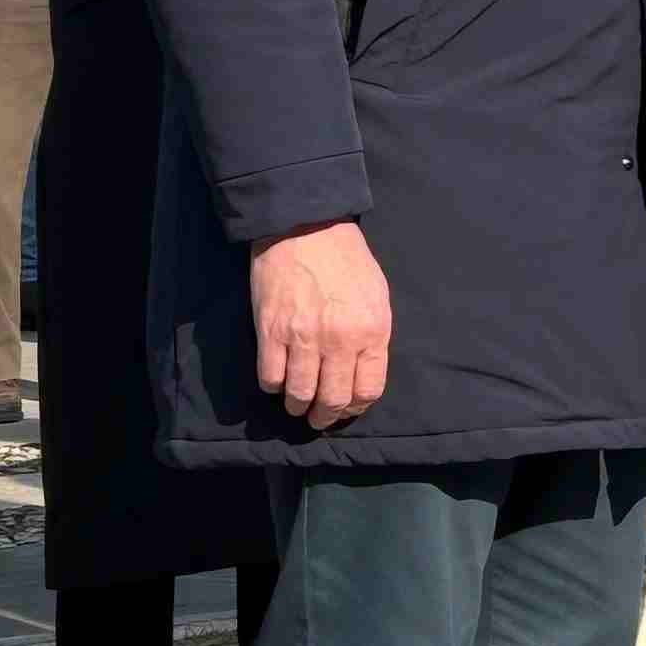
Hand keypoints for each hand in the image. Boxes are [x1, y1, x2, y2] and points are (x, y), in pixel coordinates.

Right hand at [249, 219, 390, 427]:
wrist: (306, 226)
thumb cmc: (346, 260)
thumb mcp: (377, 297)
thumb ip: (372, 337)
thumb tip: (361, 372)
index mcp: (372, 331)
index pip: (367, 390)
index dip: (355, 407)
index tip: (345, 408)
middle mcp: (339, 340)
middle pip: (332, 400)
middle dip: (324, 417)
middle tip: (318, 418)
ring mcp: (303, 337)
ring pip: (299, 394)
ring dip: (296, 406)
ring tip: (295, 404)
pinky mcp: (270, 331)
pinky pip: (269, 377)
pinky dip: (272, 385)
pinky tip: (276, 379)